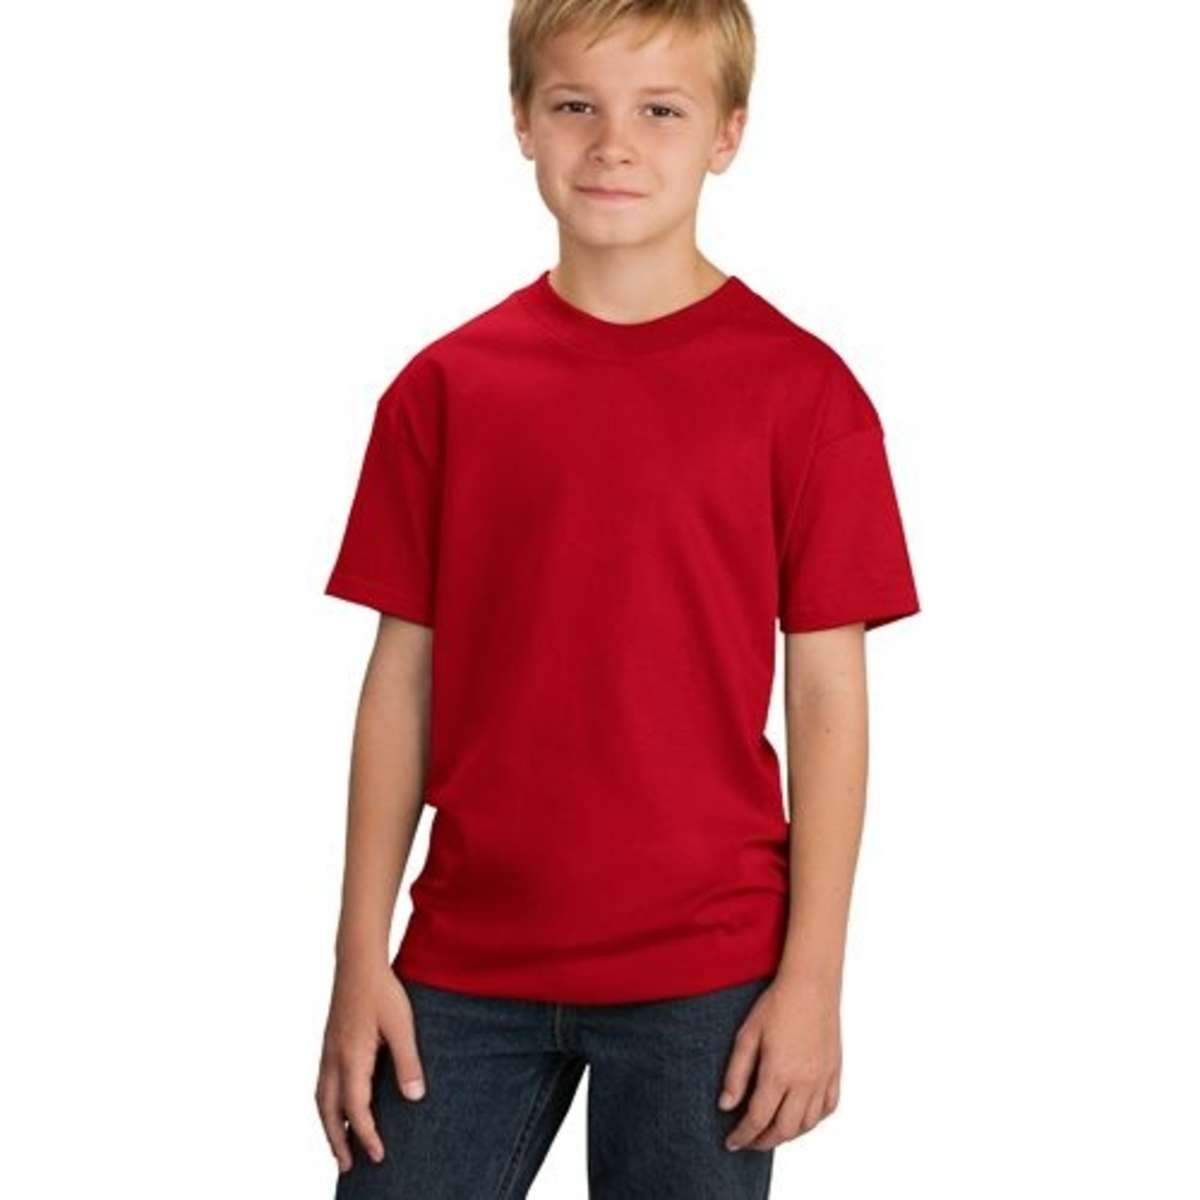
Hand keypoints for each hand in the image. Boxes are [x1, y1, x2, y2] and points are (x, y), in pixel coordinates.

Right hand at [315, 961, 426, 1172]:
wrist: (358, 961)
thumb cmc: (381, 991)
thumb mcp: (402, 1026)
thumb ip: (408, 1063)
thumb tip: (414, 1098)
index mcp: (351, 1058)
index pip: (355, 1110)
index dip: (367, 1136)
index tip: (378, 1156)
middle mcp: (334, 1059)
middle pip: (328, 1112)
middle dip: (336, 1141)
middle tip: (347, 1166)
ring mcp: (328, 1050)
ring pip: (321, 1098)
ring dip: (328, 1124)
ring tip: (338, 1143)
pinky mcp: (329, 1041)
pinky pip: (321, 1083)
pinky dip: (326, 1104)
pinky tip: (336, 1104)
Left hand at [717, 973, 841, 1151]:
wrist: (811, 985)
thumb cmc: (776, 1005)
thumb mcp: (747, 1035)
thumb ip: (736, 1074)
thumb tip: (726, 1106)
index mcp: (779, 1074)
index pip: (758, 1118)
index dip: (743, 1136)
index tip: (731, 1143)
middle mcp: (804, 1082)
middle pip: (784, 1129)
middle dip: (763, 1141)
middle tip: (749, 1141)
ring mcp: (823, 1079)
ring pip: (807, 1124)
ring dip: (788, 1134)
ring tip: (771, 1131)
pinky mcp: (835, 1072)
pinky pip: (827, 1108)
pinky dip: (813, 1120)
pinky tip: (800, 1117)